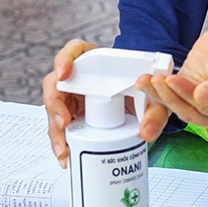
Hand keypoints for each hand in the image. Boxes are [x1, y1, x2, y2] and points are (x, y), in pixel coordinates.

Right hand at [47, 39, 152, 162]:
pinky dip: (61, 141)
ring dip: (55, 129)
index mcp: (94, 60)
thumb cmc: (143, 92)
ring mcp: (72, 96)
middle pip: (55, 84)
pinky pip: (60, 126)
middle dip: (55, 105)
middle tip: (64, 122)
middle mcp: (78, 76)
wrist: (142, 103)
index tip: (64, 75)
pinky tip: (66, 155)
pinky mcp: (71, 114)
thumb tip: (146, 132)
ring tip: (65, 149)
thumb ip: (154, 111)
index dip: (64, 60)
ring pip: (54, 108)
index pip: (74, 51)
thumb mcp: (153, 99)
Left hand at [136, 14, 207, 144]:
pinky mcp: (187, 99)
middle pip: (192, 112)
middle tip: (158, 80)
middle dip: (172, 96)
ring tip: (149, 80)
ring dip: (160, 96)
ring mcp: (203, 110)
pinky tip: (145, 85)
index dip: (190, 96)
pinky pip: (170, 103)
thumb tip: (204, 97)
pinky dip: (155, 97)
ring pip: (179, 109)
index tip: (175, 81)